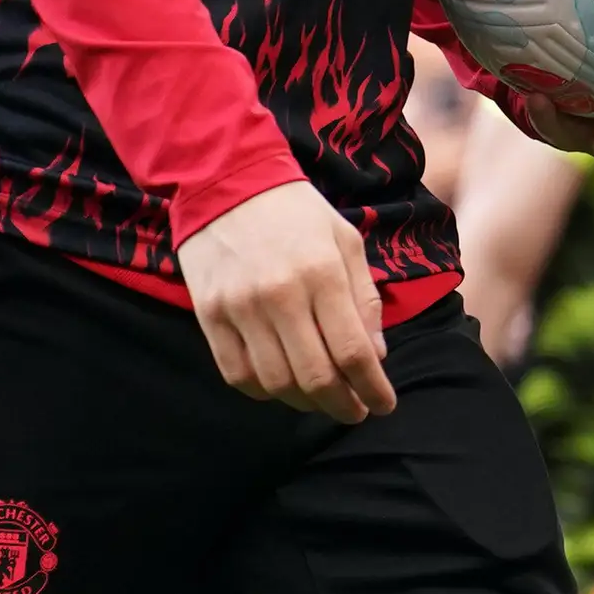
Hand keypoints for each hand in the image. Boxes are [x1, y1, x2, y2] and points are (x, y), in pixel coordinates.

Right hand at [174, 179, 397, 422]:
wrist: (227, 182)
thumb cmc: (298, 212)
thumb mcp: (346, 241)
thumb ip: (364, 299)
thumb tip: (376, 357)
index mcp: (322, 273)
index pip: (352, 350)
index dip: (372, 388)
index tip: (384, 405)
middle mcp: (280, 295)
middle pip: (315, 375)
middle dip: (342, 404)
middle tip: (356, 411)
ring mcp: (240, 308)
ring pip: (276, 382)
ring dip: (304, 402)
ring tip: (323, 399)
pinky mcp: (209, 316)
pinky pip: (237, 374)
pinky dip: (264, 391)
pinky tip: (283, 387)